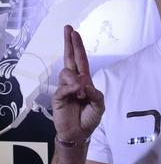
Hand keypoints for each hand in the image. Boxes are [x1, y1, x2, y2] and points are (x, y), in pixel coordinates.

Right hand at [52, 25, 104, 141]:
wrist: (79, 134)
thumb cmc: (89, 118)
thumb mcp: (99, 105)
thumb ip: (95, 94)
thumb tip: (84, 84)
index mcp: (84, 81)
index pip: (80, 60)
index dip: (77, 47)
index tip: (74, 32)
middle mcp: (73, 82)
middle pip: (69, 59)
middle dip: (69, 43)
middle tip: (68, 29)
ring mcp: (65, 88)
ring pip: (67, 73)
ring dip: (76, 80)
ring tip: (82, 94)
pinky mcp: (58, 98)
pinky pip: (63, 88)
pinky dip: (71, 89)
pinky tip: (77, 93)